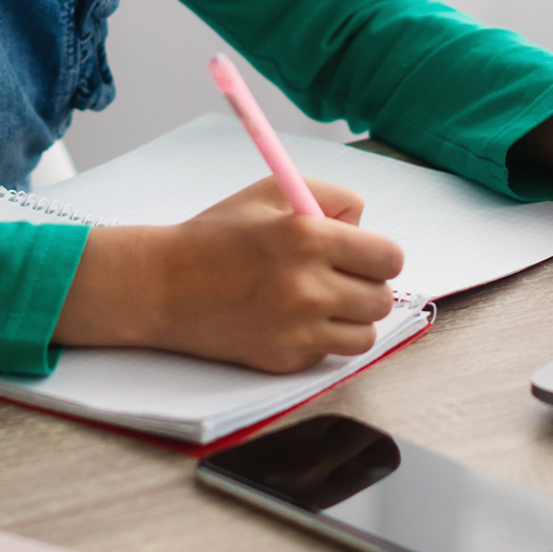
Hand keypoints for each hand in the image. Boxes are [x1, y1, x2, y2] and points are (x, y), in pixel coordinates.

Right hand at [57, 177, 407, 372]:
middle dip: (366, 285)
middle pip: (382, 298)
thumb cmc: (218, 235)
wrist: (163, 286)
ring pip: (366, 334)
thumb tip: (365, 228)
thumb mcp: (272, 191)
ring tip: (320, 302)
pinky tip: (292, 321)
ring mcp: (297, 329)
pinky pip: (330, 353)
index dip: (380, 256)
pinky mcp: (285, 359)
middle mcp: (307, 287)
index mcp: (308, 237)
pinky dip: (321, 339)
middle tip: (338, 277)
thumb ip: (330, 197)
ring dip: (350, 318)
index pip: (389, 257)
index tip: (365, 257)